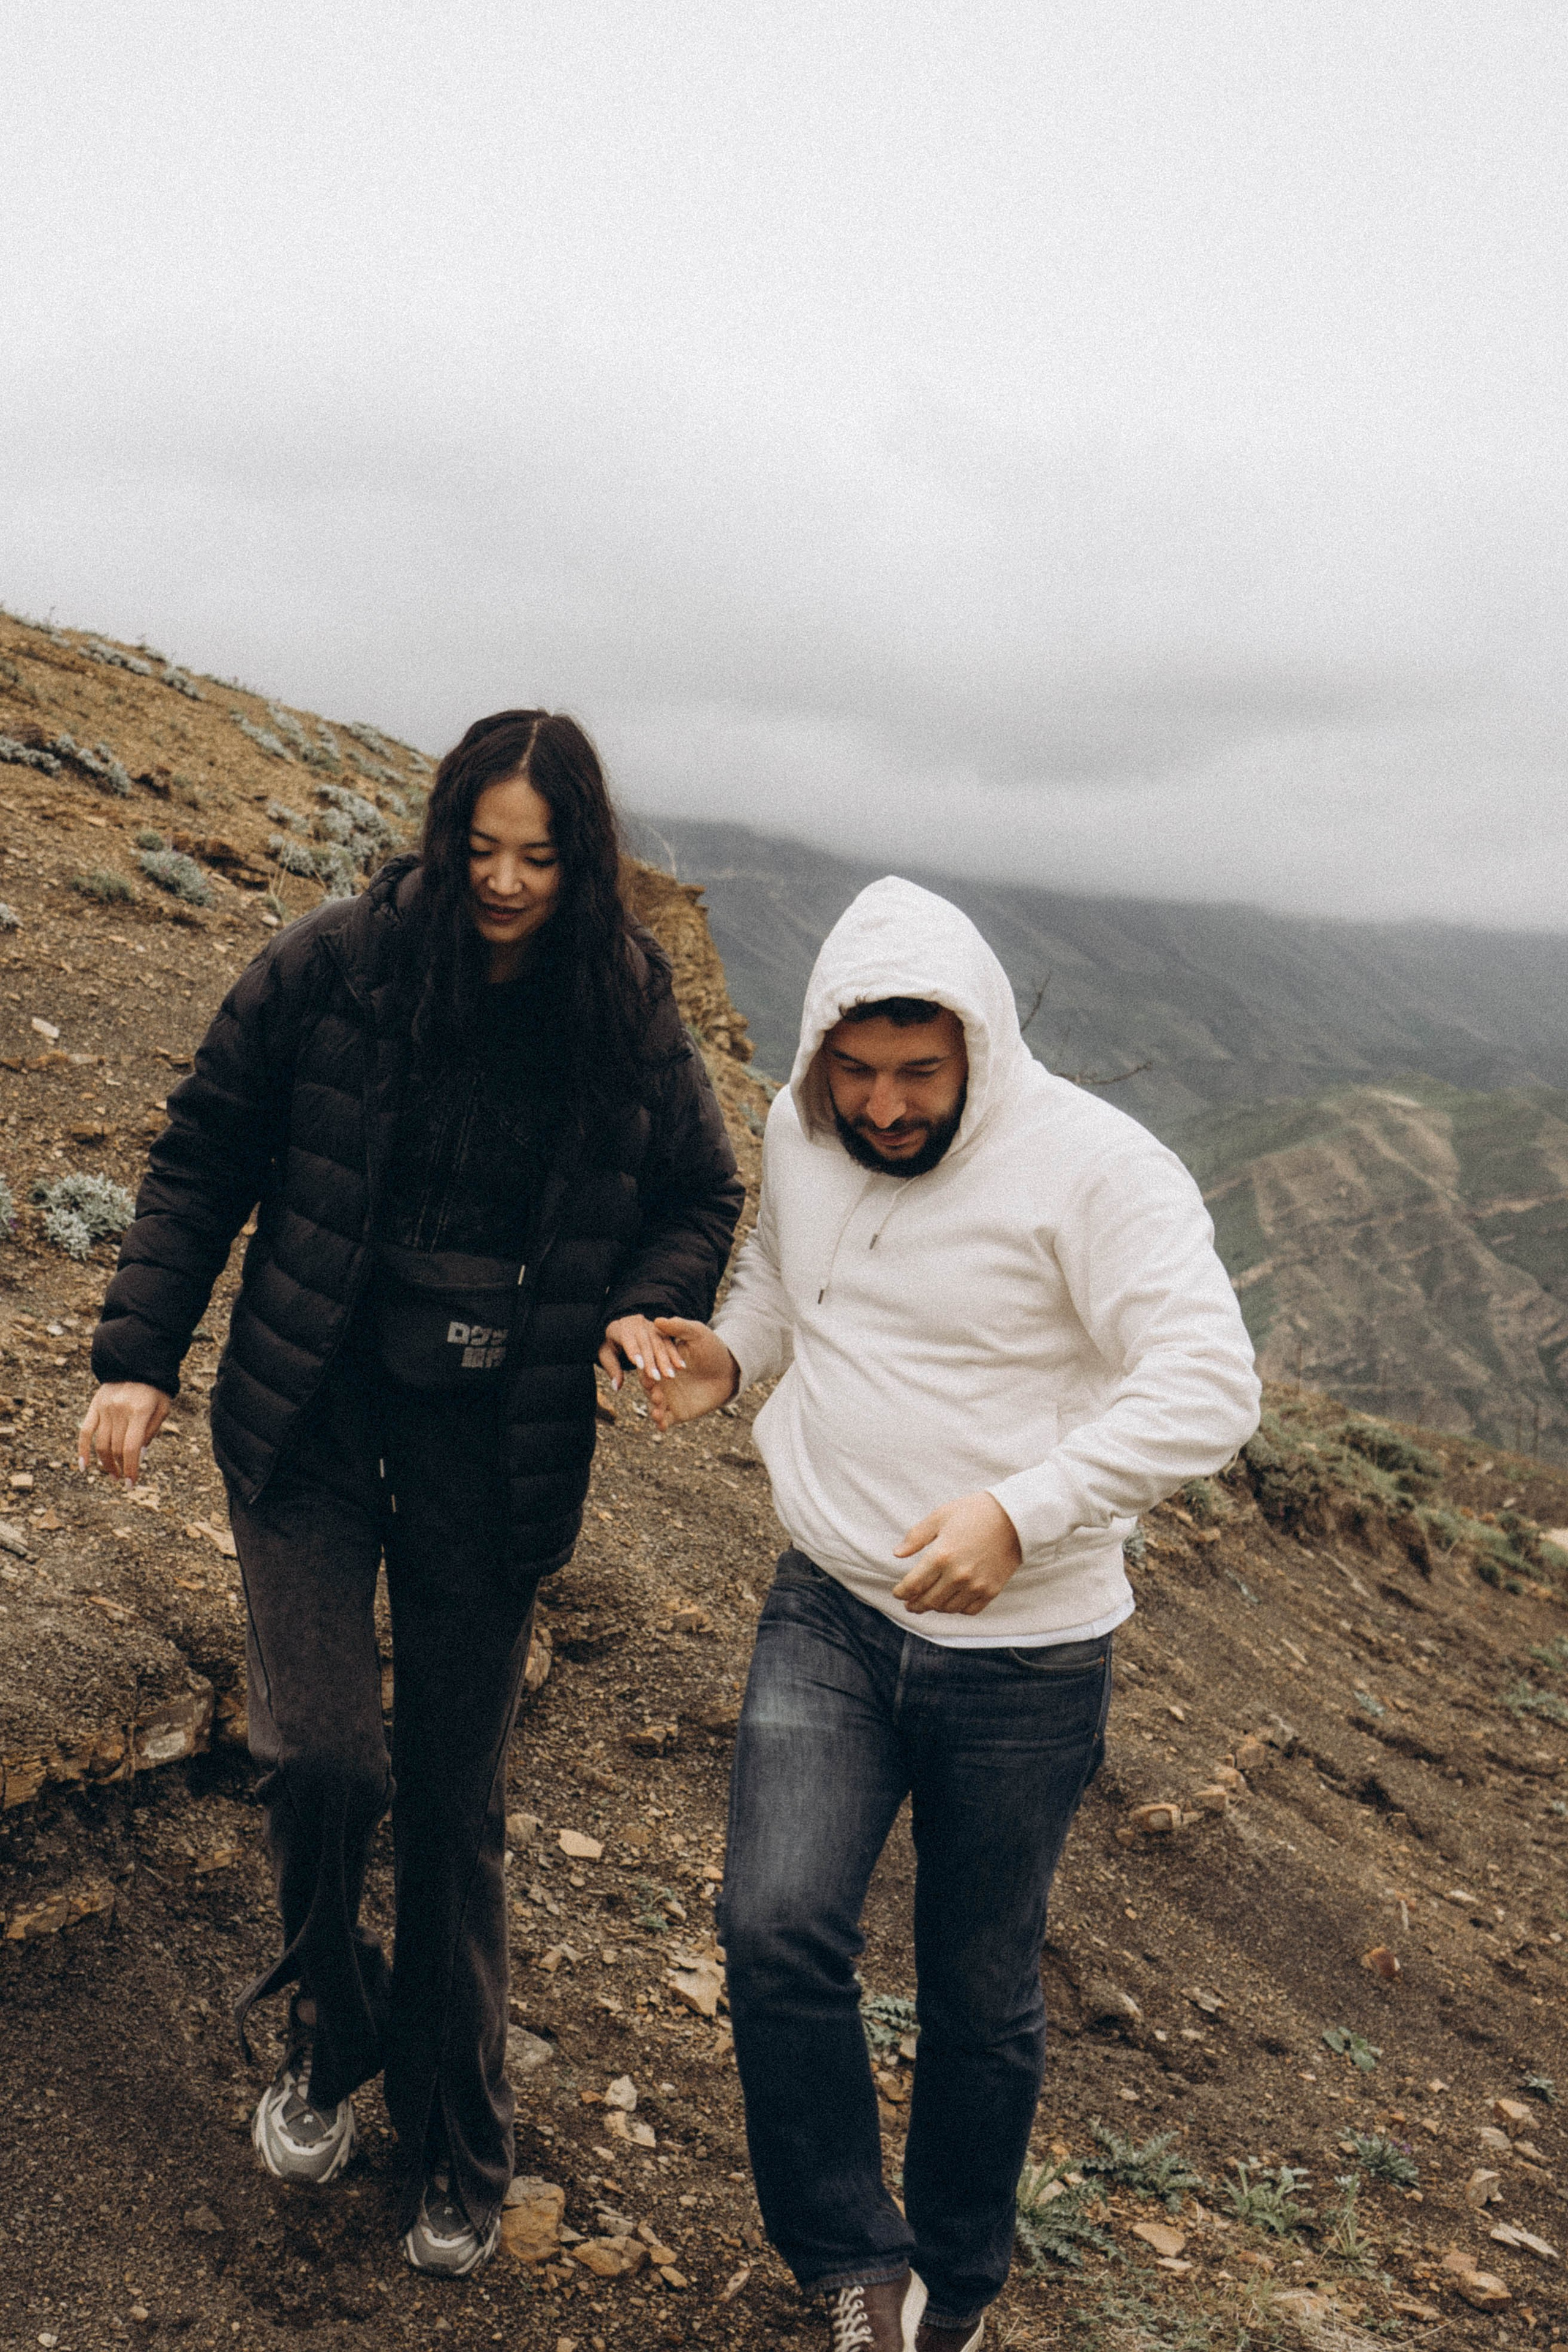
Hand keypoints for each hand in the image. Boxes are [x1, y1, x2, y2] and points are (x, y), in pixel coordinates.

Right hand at [78, 1381, 173, 1485]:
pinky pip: (84, 1431)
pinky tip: (84, 1466)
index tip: (131, 1484)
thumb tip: (138, 1456)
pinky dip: (82, 1449)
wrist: (137, 1363)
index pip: (131, 1447)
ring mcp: (104, 1408)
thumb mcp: (162, 1408)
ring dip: (105, 1463)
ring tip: (112, 1474)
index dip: (131, 1468)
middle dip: (119, 1468)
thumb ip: (151, 1432)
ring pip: (100, 1444)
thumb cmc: (155, 1390)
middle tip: (122, 1480)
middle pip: (115, 1448)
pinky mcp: (94, 1406)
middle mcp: (119, 1410)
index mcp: (139, 1411)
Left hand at [599, 1315, 688, 1393]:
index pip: (628, 1340)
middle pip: (646, 1343)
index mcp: (622, 1328)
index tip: (640, 1367)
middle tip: (657, 1378)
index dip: (634, 1352)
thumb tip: (616, 1387)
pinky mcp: (662, 1330)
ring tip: (670, 1375)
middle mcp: (638, 1324)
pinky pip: (670, 1342)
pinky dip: (675, 1354)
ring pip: (660, 1342)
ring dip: (666, 1359)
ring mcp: (652, 1326)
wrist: (624, 1325)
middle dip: (652, 1361)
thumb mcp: (607, 1353)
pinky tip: (681, 1367)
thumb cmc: (613, 1342)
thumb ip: (612, 1368)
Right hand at [641, 1317, 739, 1429]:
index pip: (648, 1366)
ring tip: (658, 1410)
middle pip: (649, 1387)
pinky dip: (661, 1422)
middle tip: (655, 1392)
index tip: (649, 1373)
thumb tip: (658, 1320)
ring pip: (654, 1405)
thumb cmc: (713, 1348)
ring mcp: (668, 1397)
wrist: (730, 1371)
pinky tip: (662, 1424)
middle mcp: (661, 1380)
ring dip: (653, 1408)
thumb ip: (679, 1328)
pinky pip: (665, 1419)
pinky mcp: (677, 1412)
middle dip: (650, 1391)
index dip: (647, 1370)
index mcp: (661, 1362)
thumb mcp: (697, 1334)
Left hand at [891, 1490, 1022, 1616]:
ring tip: (929, 1603)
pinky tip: (952, 1602)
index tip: (897, 1593)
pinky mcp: (991, 1590)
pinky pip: (969, 1610)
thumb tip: (897, 1554)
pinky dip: (957, 1608)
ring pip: (948, 1608)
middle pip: (929, 1601)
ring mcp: (976, 1585)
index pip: (913, 1584)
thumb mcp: (940, 1516)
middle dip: (915, 1604)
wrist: (1015, 1517)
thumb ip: (916, 1537)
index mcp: (941, 1556)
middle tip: (909, 1604)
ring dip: (935, 1607)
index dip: (901, 1592)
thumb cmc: (975, 1511)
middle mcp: (957, 1575)